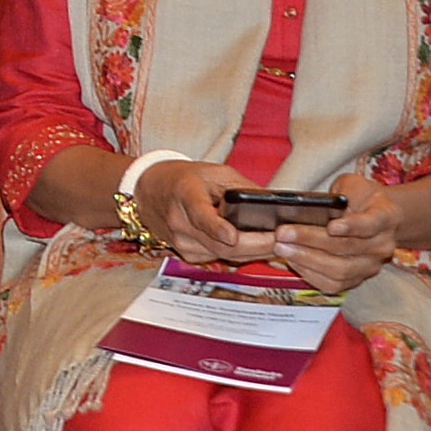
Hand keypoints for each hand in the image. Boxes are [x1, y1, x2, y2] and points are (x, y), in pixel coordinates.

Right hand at [134, 159, 281, 268]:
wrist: (147, 189)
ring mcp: (181, 241)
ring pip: (224, 256)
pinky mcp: (186, 254)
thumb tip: (271, 205)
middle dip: (257, 245)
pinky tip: (253, 245)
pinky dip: (240, 254)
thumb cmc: (183, 178)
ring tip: (275, 241)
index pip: (200, 216)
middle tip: (283, 239)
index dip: (217, 228)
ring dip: (253, 252)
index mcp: (185, 195)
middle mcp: (179, 222)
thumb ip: (241, 188)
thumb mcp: (214, 172)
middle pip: (221, 245)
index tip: (233, 235)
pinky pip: (219, 258)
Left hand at [276, 174, 404, 294]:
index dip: (351, 226)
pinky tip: (291, 260)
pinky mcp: (358, 279)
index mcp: (385, 216)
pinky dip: (310, 273)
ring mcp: (371, 265)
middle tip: (283, 233)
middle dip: (311, 241)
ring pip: (340, 270)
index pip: (370, 224)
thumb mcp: (351, 185)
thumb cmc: (359, 197)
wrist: (378, 217)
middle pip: (348, 247)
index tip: (331, 226)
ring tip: (281, 247)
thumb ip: (336, 194)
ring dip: (306, 259)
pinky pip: (334, 284)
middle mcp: (382, 244)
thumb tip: (307, 206)